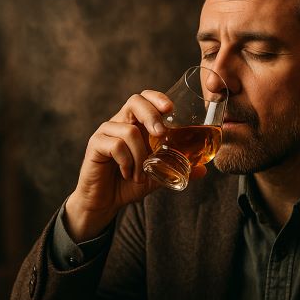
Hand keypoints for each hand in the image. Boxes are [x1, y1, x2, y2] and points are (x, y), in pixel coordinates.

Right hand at [64, 91, 208, 241]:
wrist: (105, 202)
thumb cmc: (129, 184)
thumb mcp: (158, 175)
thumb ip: (177, 169)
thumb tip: (203, 170)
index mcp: (136, 125)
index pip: (145, 99)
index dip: (157, 97)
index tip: (171, 108)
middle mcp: (120, 123)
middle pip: (135, 101)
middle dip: (152, 115)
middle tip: (161, 134)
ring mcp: (106, 132)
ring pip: (129, 130)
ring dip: (140, 155)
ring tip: (140, 174)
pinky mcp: (95, 145)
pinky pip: (115, 145)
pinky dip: (127, 161)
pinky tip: (127, 174)